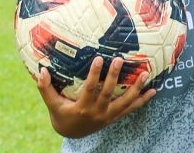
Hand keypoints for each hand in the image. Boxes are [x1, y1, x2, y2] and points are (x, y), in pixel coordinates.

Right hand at [37, 57, 154, 137]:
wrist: (72, 133)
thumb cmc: (61, 114)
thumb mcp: (52, 103)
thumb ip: (45, 87)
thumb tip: (41, 69)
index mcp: (82, 108)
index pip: (90, 89)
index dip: (94, 74)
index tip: (98, 59)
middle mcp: (97, 113)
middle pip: (108, 93)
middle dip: (115, 77)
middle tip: (119, 60)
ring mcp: (108, 116)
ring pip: (125, 102)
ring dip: (136, 89)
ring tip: (145, 74)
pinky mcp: (115, 117)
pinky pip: (131, 109)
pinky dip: (142, 101)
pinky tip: (153, 91)